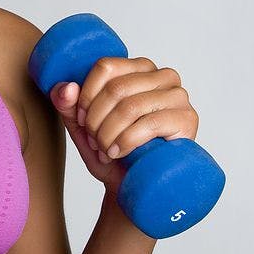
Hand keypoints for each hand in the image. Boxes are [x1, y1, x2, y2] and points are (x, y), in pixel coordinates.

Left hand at [49, 56, 198, 196]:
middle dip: (96, 120)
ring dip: (109, 133)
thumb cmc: (110, 152)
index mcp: (137, 68)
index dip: (86, 96)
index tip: (81, 119)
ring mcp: (178, 96)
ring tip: (105, 150)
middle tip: (94, 141)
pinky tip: (119, 153)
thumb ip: (66, 104)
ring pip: (130, 106)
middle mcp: (162, 76)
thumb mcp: (82, 127)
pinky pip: (151, 123)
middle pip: (116, 88)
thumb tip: (66, 88)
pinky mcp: (187, 119)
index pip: (105, 67)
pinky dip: (127, 140)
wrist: (133, 186)